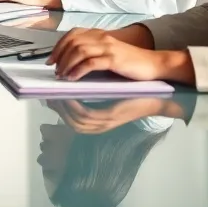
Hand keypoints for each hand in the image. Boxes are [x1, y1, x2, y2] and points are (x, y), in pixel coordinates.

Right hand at [46, 97, 179, 133]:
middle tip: (48, 94)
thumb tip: (73, 80)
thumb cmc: (134, 92)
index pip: (72, 121)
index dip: (59, 110)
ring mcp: (106, 124)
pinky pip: (87, 115)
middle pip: (71, 123)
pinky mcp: (111, 117)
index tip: (49, 97)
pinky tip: (69, 95)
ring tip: (56, 93)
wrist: (159, 96)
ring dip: (63, 108)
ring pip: (76, 121)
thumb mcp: (111, 93)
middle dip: (57, 109)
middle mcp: (102, 126)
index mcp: (100, 123)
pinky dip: (75, 106)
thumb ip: (93, 91)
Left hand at [47, 27, 167, 80]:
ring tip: (62, 76)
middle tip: (55, 71)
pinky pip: (91, 63)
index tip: (51, 60)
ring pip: (79, 51)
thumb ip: (92, 52)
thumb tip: (69, 62)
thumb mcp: (108, 52)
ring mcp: (108, 47)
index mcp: (99, 34)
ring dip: (67, 64)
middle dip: (60, 56)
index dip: (58, 46)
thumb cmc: (129, 62)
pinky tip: (73, 78)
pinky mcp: (114, 59)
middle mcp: (102, 37)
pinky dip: (78, 71)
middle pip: (72, 42)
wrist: (153, 64)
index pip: (72, 35)